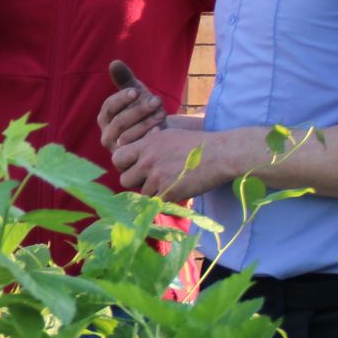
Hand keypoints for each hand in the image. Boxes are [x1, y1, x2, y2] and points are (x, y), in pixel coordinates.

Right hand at [97, 59, 169, 151]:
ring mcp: (117, 151)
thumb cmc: (144, 112)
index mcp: (105, 118)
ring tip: (161, 113)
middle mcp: (106, 136)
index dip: (121, 99)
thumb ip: (125, 80)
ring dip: (146, 123)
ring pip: (127, 137)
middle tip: (156, 101)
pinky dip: (148, 139)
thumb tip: (114, 62)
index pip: (108, 108)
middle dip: (138, 111)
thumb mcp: (136, 95)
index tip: (136, 92)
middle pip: (119, 122)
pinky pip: (136, 151)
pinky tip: (160, 131)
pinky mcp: (129, 161)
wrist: (158, 135)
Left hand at [112, 126, 230, 200]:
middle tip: (149, 180)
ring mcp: (158, 178)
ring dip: (153, 192)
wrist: (220, 154)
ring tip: (170, 183)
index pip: (117, 157)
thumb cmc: (197, 143)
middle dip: (135, 182)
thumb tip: (137, 150)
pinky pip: (156, 202)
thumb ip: (150, 142)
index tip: (133, 167)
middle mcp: (148, 161)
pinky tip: (176, 190)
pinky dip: (164, 199)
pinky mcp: (169, 193)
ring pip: (142, 193)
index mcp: (146, 144)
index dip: (123, 165)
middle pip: (124, 180)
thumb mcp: (169, 135)